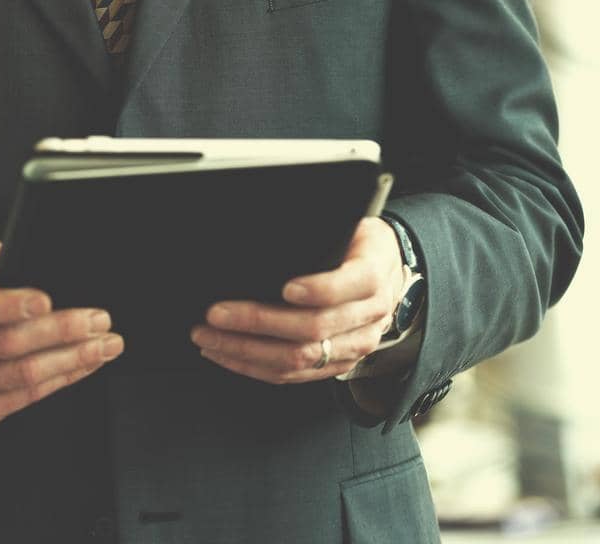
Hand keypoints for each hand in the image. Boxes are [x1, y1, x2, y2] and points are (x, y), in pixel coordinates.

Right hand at [0, 241, 122, 429]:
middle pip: (3, 344)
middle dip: (61, 331)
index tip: (47, 299)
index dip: (7, 304)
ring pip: (18, 378)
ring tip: (103, 343)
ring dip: (70, 360)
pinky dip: (56, 382)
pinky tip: (80, 365)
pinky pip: (19, 401)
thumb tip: (9, 252)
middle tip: (98, 318)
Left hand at [190, 217, 402, 383]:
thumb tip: (269, 228)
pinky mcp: (337, 365)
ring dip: (247, 352)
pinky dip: (255, 367)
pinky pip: (295, 374)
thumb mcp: (354, 224)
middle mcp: (367, 318)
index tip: (285, 287)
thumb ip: (324, 232)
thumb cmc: (360, 243)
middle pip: (312, 329)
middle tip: (217, 314)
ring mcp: (353, 347)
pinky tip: (227, 355)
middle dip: (258, 323)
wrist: (390, 273)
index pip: (347, 286)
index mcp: (372, 277)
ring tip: (209, 337)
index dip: (318, 289)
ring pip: (298, 359)